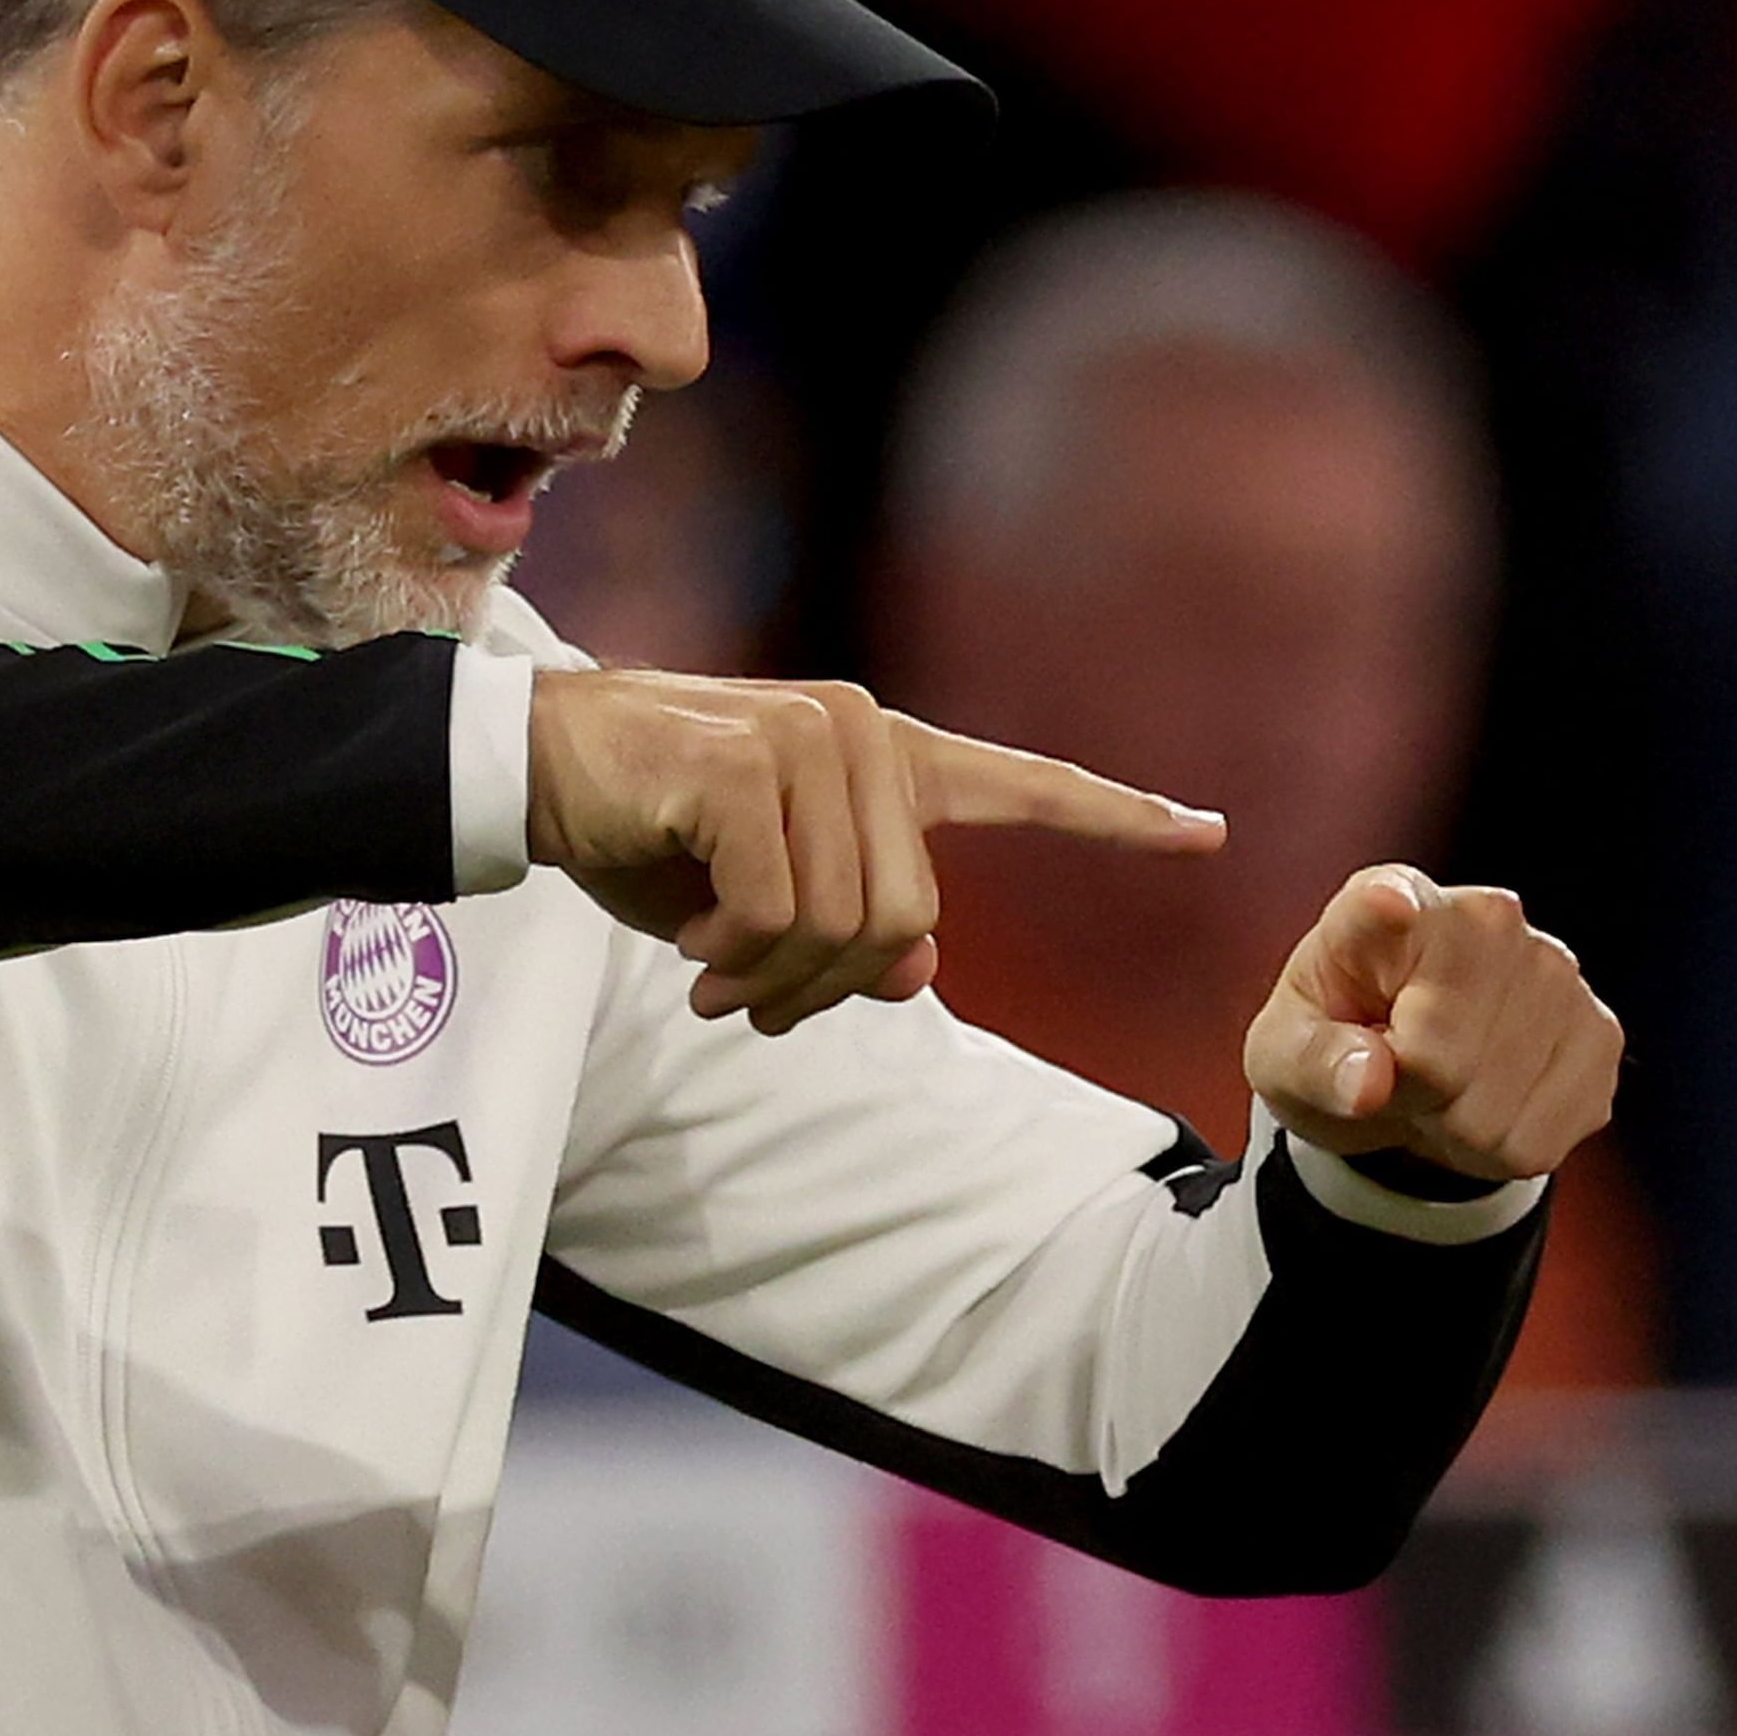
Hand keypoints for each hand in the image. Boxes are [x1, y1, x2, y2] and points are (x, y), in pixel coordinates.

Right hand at [528, 670, 1219, 1033]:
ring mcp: (807, 738)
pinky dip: (735, 951)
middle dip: (828, 986)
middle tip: (747, 1002)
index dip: (1116, 818)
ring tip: (714, 974)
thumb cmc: (650, 835)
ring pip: (850, 924)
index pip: (1023, 785)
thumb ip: (851, 932)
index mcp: (884, 757)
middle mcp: (859, 733)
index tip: (1206, 833)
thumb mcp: (761, 902)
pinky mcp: (747, 763)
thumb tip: (917, 973)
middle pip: (908, 918)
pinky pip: (781, 911)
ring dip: (775, 979)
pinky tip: (691, 938)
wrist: (530, 769)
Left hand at [1243, 866, 1619, 1183]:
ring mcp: (1558, 973)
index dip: (1391, 914)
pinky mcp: (1601, 1034)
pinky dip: (1505, 1149)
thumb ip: (1313, 1064)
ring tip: (1441, 1091)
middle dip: (1411, 1099)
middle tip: (1399, 1076)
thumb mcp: (1284, 1057)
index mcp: (1389, 899)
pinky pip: (1540, 1141)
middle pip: (1444, 1060)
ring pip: (1496, 1115)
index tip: (1388, 908)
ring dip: (1457, 1131)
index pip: (1392, 909)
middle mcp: (1490, 918)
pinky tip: (1489, 1103)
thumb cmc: (1334, 1043)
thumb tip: (1369, 1080)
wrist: (1409, 1064)